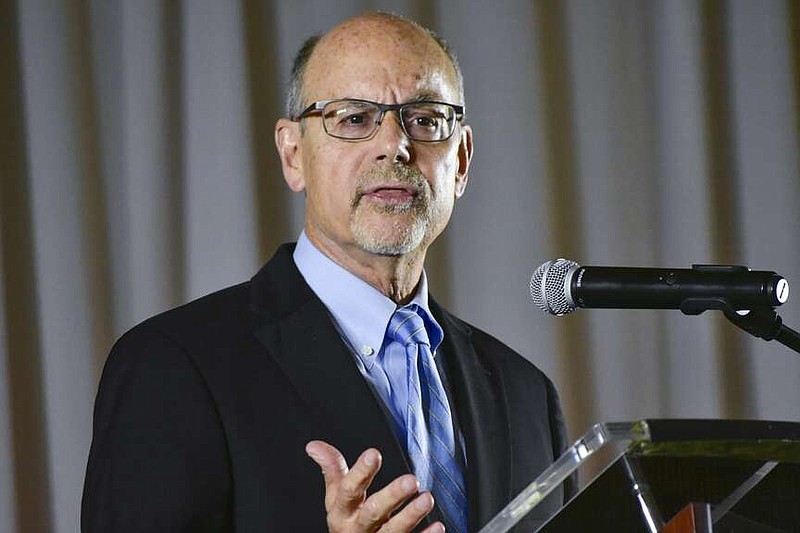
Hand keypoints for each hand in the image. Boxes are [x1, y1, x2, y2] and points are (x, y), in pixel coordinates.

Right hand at [306, 440, 443, 531]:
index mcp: (342, 511)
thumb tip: (314, 445)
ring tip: (427, 499)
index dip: (360, 472)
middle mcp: (357, 528)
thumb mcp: (335, 497)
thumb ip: (332, 470)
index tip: (374, 453)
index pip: (349, 490)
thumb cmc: (347, 520)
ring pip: (393, 532)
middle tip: (411, 481)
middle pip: (373, 513)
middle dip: (391, 497)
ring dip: (411, 516)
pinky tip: (437, 526)